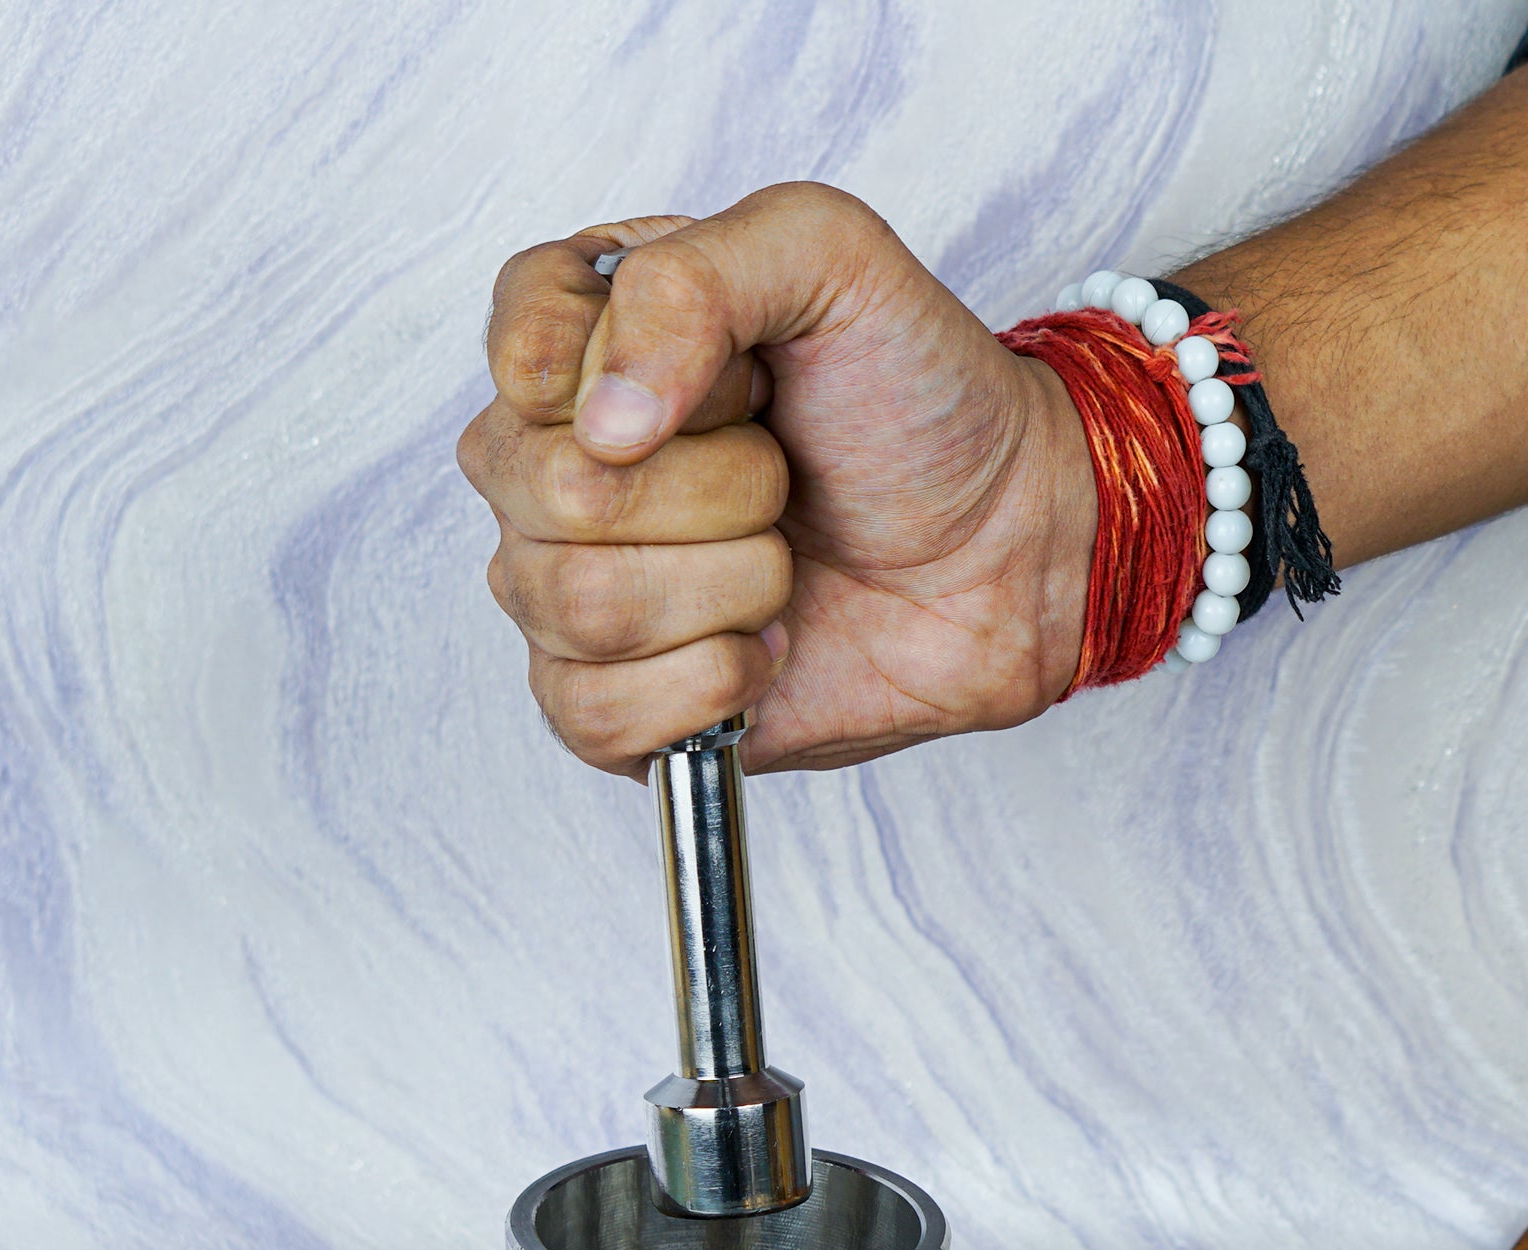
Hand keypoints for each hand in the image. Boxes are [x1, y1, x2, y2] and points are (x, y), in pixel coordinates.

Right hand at [457, 182, 1096, 776]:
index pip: (521, 354)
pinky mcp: (603, 701)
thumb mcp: (831, 259)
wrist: (1006, 550)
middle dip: (714, 492)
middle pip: (553, 494)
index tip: (745, 381)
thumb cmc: (918, 402)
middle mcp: (553, 465)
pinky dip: (707, 686)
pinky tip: (760, 652)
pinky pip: (589, 712)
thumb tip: (602, 423)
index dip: (636, 379)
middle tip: (781, 478)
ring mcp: (565, 590)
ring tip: (782, 563)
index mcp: (584, 340)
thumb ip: (692, 280)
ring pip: (576, 608)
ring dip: (728, 589)